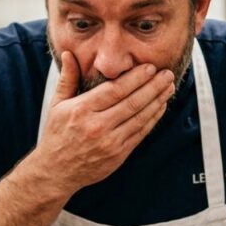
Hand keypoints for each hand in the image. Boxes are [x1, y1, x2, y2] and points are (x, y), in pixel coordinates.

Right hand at [28, 51, 176, 196]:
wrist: (56, 172)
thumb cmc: (57, 136)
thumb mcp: (56, 105)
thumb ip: (67, 78)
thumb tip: (68, 53)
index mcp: (81, 110)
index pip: (114, 90)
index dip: (135, 78)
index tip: (150, 67)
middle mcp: (96, 126)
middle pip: (132, 102)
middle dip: (153, 86)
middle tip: (167, 74)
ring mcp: (109, 142)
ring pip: (139, 117)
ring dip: (157, 101)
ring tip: (169, 87)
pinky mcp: (118, 154)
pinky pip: (140, 133)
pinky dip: (153, 119)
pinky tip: (161, 107)